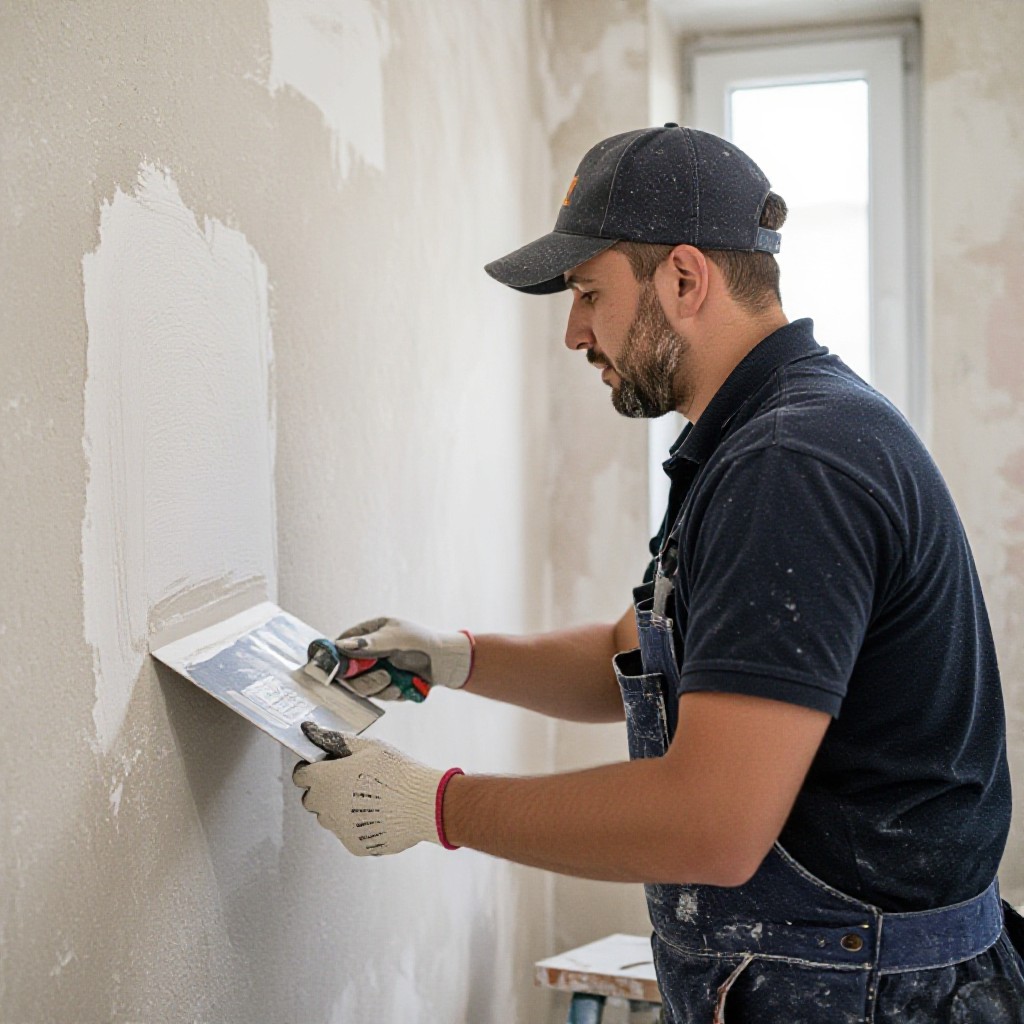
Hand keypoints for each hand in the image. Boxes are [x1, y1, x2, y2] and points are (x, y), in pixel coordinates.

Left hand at [292, 721, 461, 855]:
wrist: (423, 804)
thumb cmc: (397, 771)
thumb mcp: (368, 746)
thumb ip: (335, 739)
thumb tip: (310, 730)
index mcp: (326, 779)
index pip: (300, 776)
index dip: (311, 769)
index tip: (324, 766)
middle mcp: (327, 806)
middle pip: (311, 799)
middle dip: (323, 791)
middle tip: (348, 781)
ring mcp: (340, 829)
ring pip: (329, 818)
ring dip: (339, 809)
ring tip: (368, 798)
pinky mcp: (354, 845)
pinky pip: (347, 833)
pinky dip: (357, 825)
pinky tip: (377, 813)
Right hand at [336, 617, 472, 700]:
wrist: (444, 661)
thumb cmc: (420, 641)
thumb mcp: (396, 637)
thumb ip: (370, 643)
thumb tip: (343, 646)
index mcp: (367, 634)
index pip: (340, 646)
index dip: (336, 659)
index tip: (343, 669)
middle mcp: (367, 653)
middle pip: (347, 672)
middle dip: (364, 678)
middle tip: (384, 676)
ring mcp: (374, 670)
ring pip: (361, 687)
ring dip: (379, 687)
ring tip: (396, 681)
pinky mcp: (384, 686)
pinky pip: (378, 696)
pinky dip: (390, 693)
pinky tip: (403, 686)